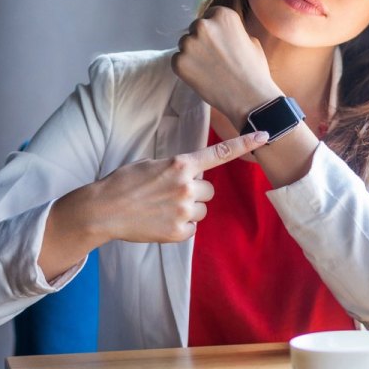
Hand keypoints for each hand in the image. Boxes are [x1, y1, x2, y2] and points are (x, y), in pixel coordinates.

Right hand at [48, 132, 269, 262]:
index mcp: (181, 164)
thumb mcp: (152, 164)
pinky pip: (192, 228)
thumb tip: (193, 174)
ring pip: (202, 210)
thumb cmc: (124, 183)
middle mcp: (187, 186)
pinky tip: (160, 221)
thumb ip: (177, 168)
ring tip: (162, 208)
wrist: (103, 210)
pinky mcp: (180, 232)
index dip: (244, 144)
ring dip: (188, 209)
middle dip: (195, 191)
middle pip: (210, 189)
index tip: (266, 136)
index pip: (219, 153)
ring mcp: (184, 210)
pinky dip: (180, 227)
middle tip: (170, 194)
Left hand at [171, 7, 280, 126]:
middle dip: (202, 41)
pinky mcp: (179, 62)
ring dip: (193, 54)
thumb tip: (220, 32)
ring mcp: (189, 43)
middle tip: (214, 59)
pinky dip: (186, 68)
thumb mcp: (251, 41)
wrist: (250, 98)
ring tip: (210, 70)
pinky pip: (177, 60)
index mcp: (223, 15)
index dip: (215, 31)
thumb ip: (232, 31)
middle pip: (195, 29)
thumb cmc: (254, 71)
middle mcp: (203, 25)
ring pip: (185, 45)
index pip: (210, 15)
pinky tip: (203, 78)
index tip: (220, 43)